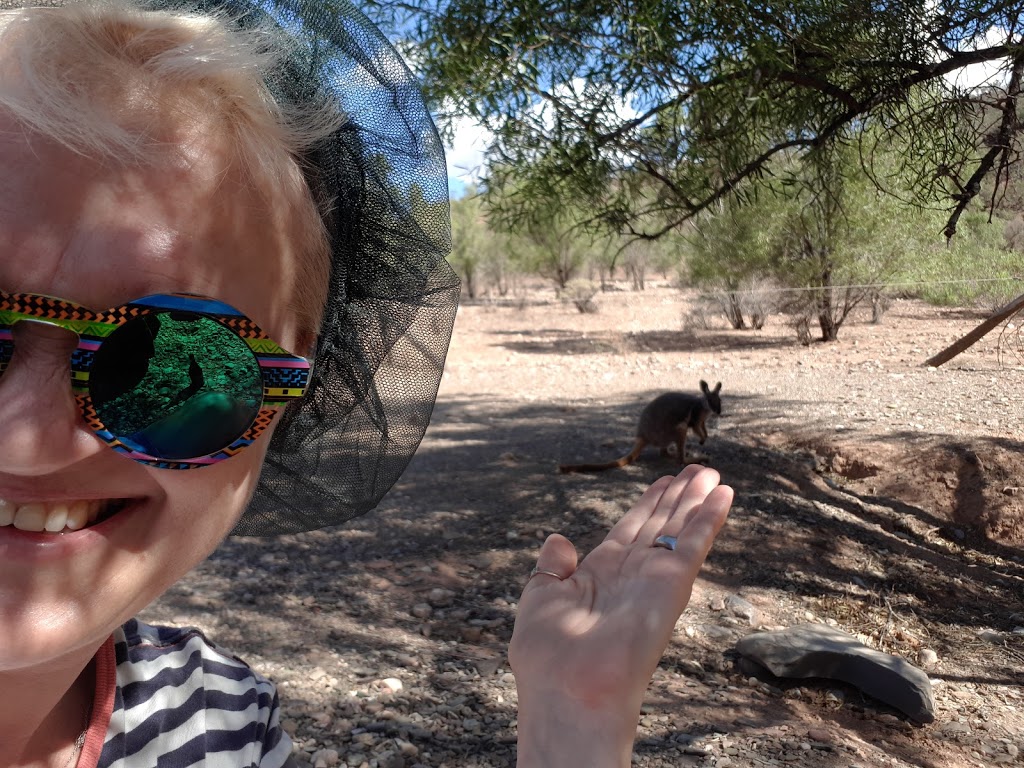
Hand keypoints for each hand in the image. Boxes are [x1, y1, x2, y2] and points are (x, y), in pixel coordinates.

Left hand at [510, 465, 732, 767]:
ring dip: (697, 501)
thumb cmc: (547, 654)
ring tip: (712, 473)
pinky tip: (723, 495)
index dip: (648, 505)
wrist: (569, 689)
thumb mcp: (540, 596)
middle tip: (698, 470)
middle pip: (659, 526)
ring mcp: (653, 580)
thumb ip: (552, 566)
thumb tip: (557, 539)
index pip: (630, 531)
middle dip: (678, 498)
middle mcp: (631, 575)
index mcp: (599, 576)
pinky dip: (709, 519)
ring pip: (679, 530)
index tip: (664, 482)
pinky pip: (693, 545)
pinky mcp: (672, 585)